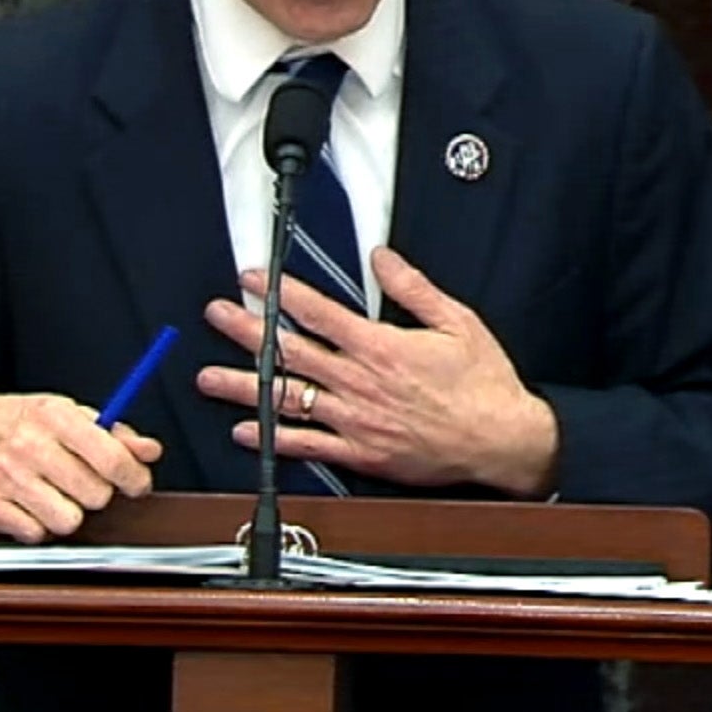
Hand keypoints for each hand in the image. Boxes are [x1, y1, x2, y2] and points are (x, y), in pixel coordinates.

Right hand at [0, 393, 161, 543]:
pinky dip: (38, 526)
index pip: (113, 459)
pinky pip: (36, 535)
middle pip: (95, 495)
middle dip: (97, 493)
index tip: (136, 484)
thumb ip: (115, 434)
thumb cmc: (19, 422)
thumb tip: (150, 452)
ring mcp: (6, 476)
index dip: (134, 478)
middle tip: (83, 483)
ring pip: (68, 521)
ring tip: (56, 495)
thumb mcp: (68, 414)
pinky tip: (31, 505)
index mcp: (56, 417)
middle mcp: (30, 445)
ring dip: (68, 512)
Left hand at [194, 247, 558, 496]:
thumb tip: (381, 258)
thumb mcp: (457, 321)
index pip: (318, 312)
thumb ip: (413, 288)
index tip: (252, 279)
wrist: (502, 441)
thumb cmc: (484, 384)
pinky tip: (247, 430)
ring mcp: (356, 421)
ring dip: (246, 386)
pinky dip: (275, 439)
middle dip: (247, 332)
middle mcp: (360, 383)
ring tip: (210, 377)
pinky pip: (309, 446)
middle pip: (292, 352)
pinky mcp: (361, 453)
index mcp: (381, 346)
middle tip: (216, 316)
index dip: (280, 293)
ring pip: (290, 399)